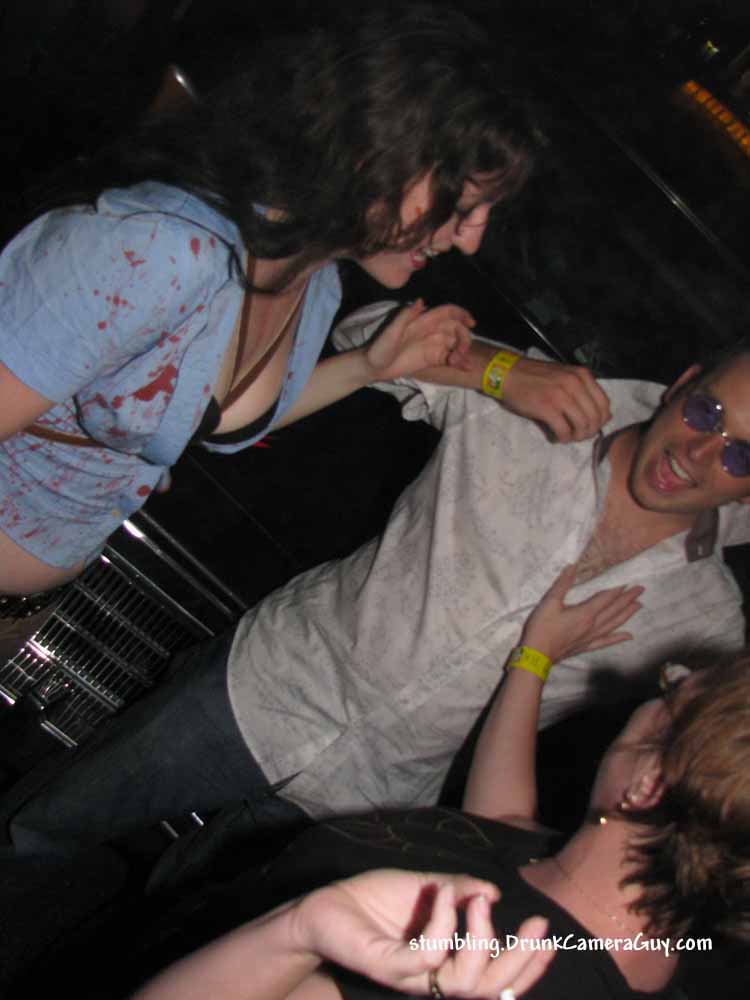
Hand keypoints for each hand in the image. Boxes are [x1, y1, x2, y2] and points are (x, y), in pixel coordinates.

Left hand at [293, 868, 552, 997]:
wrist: (325, 906)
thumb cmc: (374, 900)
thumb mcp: (427, 888)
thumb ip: (461, 890)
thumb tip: (495, 892)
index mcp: (445, 966)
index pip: (495, 980)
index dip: (527, 966)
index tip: (550, 936)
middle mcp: (432, 980)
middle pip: (489, 990)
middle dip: (520, 960)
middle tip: (538, 924)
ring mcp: (410, 977)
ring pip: (462, 983)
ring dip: (480, 939)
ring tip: (478, 901)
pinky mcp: (387, 966)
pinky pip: (425, 958)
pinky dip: (442, 923)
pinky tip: (444, 892)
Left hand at [364, 300, 473, 381]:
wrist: (373, 367)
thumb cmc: (380, 348)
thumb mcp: (391, 332)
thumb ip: (405, 317)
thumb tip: (420, 300)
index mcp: (423, 321)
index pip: (447, 312)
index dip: (461, 314)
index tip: (472, 324)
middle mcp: (431, 331)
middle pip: (456, 329)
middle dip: (463, 339)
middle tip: (459, 354)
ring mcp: (433, 346)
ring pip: (455, 345)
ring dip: (462, 352)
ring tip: (458, 363)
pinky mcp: (432, 359)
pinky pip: (450, 359)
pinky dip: (460, 363)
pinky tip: (466, 368)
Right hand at [500, 357, 610, 441]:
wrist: (508, 373)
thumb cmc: (535, 376)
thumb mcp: (564, 376)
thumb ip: (583, 391)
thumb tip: (603, 416)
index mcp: (582, 375)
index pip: (604, 404)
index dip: (601, 421)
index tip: (590, 426)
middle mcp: (575, 383)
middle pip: (595, 417)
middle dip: (589, 432)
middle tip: (578, 435)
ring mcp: (561, 395)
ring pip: (582, 425)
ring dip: (576, 436)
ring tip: (568, 436)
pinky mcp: (546, 407)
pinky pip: (564, 430)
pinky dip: (563, 438)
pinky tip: (557, 437)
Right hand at [521, 565, 642, 662]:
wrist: (537, 654)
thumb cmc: (542, 627)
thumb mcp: (550, 602)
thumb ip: (562, 583)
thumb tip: (572, 566)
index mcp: (586, 613)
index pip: (606, 598)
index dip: (618, 589)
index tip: (630, 582)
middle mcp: (593, 625)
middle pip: (614, 610)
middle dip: (628, 599)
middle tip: (641, 590)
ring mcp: (591, 637)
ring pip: (614, 624)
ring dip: (627, 614)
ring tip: (639, 606)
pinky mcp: (587, 646)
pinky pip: (606, 641)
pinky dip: (618, 638)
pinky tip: (629, 636)